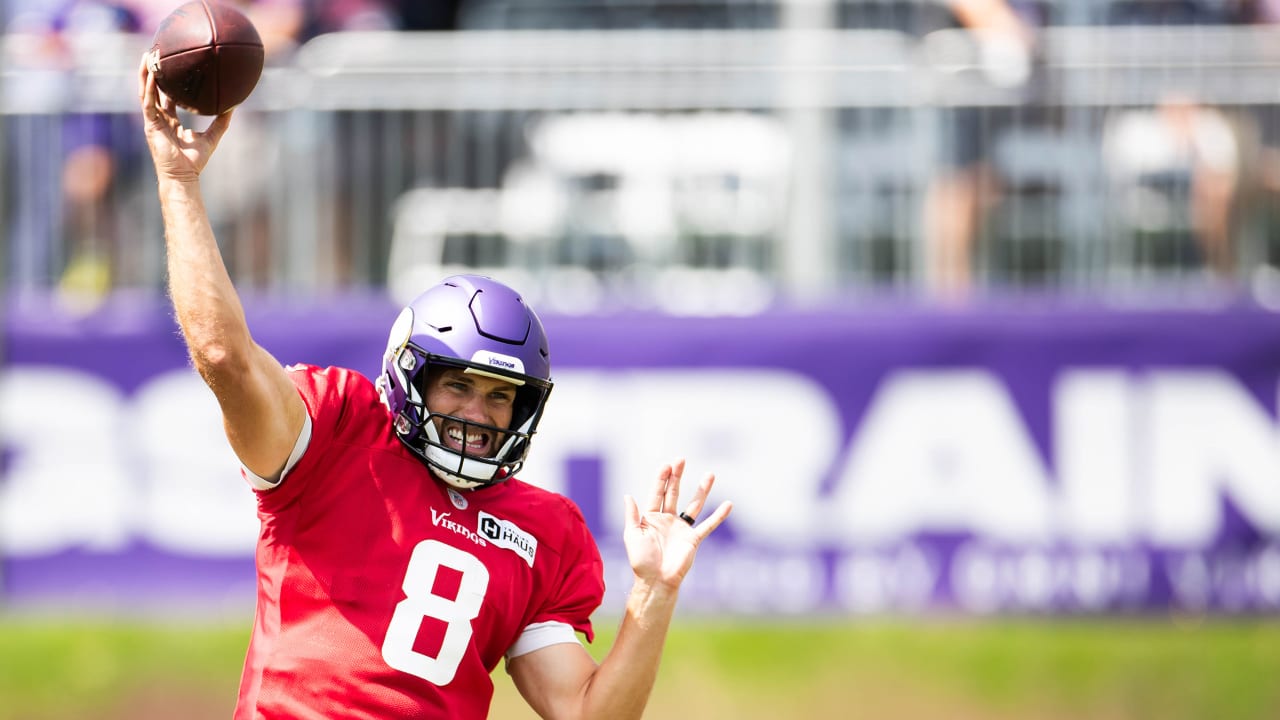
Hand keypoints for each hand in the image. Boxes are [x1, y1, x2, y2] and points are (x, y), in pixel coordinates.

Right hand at [137, 52, 231, 182]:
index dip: (168, 81)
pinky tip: (152, 75)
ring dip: (146, 74)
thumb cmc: (195, 161)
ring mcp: (153, 121)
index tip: (173, 65)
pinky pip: (148, 102)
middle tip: (158, 53)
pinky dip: (149, 88)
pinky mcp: (150, 125)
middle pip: (153, 89)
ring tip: (148, 56)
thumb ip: (222, 120)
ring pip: (146, 92)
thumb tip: (234, 105)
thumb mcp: (213, 136)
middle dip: (153, 71)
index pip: (167, 96)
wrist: (184, 176)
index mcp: (171, 120)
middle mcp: (160, 118)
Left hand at [623, 459, 732, 590]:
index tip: (667, 465)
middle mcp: (667, 520)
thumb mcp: (632, 536)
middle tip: (681, 460)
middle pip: (673, 493)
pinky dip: (718, 515)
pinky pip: (708, 525)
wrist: (656, 581)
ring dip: (702, 490)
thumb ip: (632, 516)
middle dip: (677, 477)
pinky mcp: (693, 539)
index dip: (661, 479)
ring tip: (710, 474)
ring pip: (694, 505)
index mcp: (651, 517)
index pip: (657, 493)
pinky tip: (728, 504)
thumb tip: (628, 495)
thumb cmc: (641, 561)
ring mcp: (681, 528)